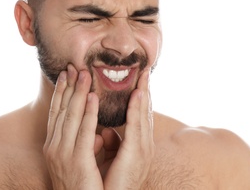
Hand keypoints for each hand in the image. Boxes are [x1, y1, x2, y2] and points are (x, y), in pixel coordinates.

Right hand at [43, 65, 102, 189]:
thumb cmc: (84, 188)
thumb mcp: (80, 163)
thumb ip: (87, 145)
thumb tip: (99, 135)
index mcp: (54, 147)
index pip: (56, 114)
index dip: (60, 93)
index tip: (65, 75)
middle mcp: (54, 147)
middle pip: (61, 110)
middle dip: (68, 87)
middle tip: (73, 66)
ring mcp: (62, 153)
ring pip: (71, 116)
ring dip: (77, 93)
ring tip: (83, 73)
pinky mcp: (76, 160)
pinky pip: (83, 131)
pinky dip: (87, 112)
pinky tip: (91, 97)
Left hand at [103, 69, 153, 189]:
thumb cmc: (110, 184)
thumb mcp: (110, 160)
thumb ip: (110, 144)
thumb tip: (104, 132)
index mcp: (138, 146)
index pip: (138, 116)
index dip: (139, 98)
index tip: (138, 80)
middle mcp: (144, 146)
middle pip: (144, 112)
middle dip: (145, 91)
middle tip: (144, 71)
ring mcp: (143, 150)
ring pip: (143, 115)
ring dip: (143, 94)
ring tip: (143, 76)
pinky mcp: (137, 154)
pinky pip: (136, 126)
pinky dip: (137, 109)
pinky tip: (137, 94)